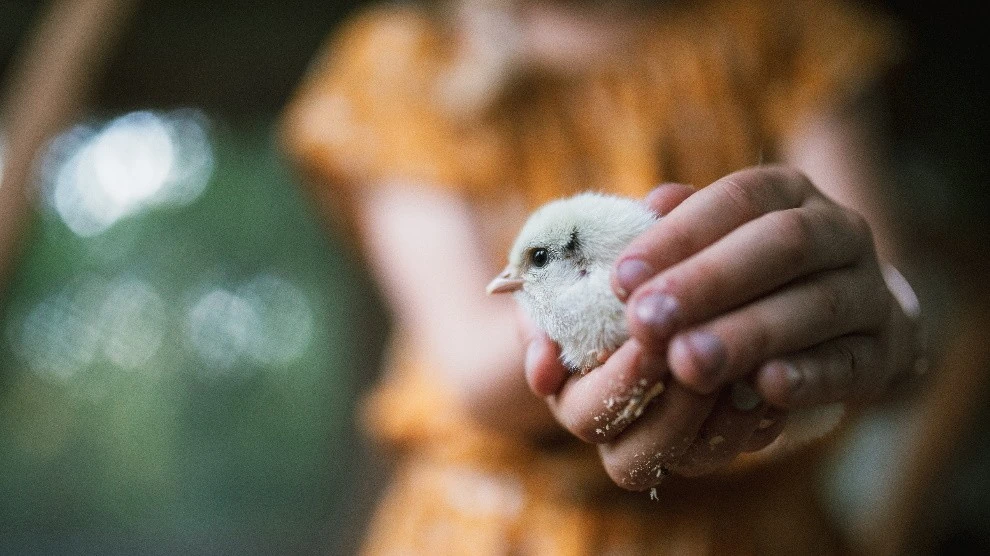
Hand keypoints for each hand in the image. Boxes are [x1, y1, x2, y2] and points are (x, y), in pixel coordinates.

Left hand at [525, 167, 921, 488]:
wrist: (841, 323)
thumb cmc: (746, 277)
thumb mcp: (711, 241)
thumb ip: (673, 230)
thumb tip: (641, 210)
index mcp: (788, 193)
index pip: (738, 198)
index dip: (679, 236)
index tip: (621, 280)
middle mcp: (838, 230)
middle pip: (782, 245)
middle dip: (708, 283)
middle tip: (646, 322)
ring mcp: (868, 291)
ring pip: (816, 305)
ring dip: (749, 334)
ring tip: (686, 364)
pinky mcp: (881, 352)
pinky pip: (849, 362)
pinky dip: (810, 376)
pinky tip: (765, 388)